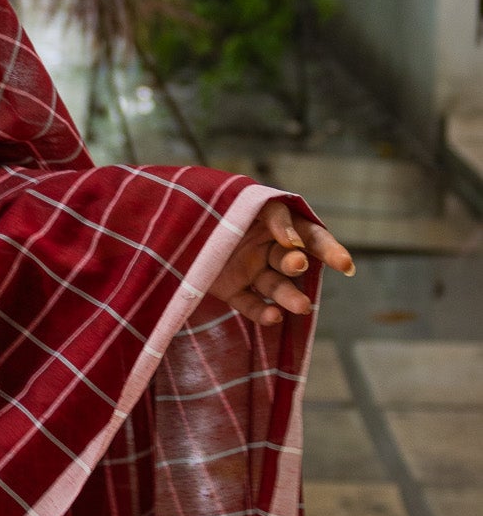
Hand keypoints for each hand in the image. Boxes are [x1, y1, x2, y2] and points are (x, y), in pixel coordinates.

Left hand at [207, 198, 354, 327]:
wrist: (171, 220)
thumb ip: (275, 215)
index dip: (330, 250)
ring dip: (289, 297)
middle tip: (297, 265)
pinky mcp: (231, 290)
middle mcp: (267, 249)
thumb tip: (294, 242)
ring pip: (276, 287)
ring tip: (301, 306)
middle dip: (297, 266)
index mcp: (277, 225)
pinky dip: (263, 312)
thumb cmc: (215, 204)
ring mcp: (250, 271)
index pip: (311, 238)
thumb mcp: (248, 200)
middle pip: (292, 263)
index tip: (345, 265)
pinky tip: (274, 316)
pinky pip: (250, 304)